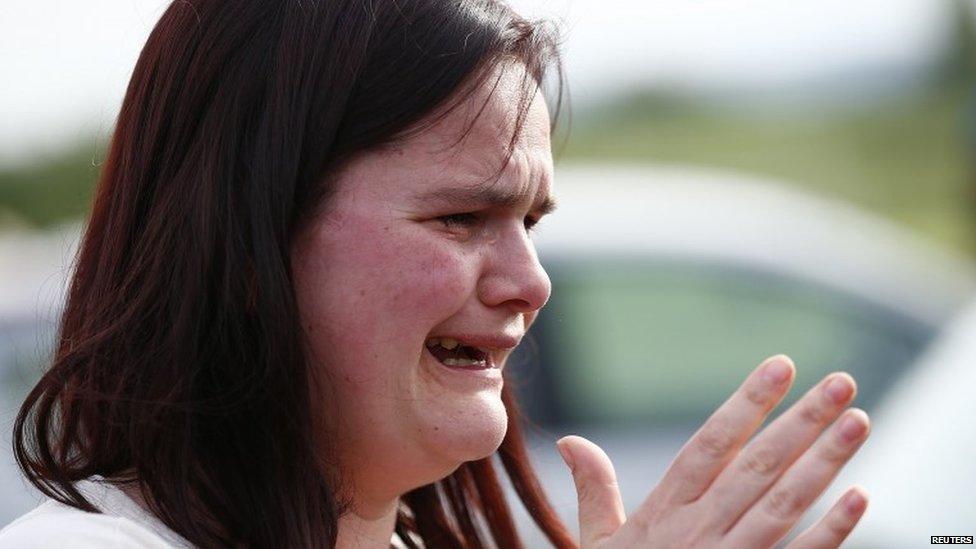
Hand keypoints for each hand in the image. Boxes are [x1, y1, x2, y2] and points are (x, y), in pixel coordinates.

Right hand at [557, 355, 869, 547]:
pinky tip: (860, 497)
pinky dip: (832, 530)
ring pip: (784, 503)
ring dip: (825, 461)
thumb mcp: (600, 543)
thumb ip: (594, 490)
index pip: (711, 445)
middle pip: (757, 466)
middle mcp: (701, 531)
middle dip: (802, 421)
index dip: (746, 404)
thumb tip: (570, 440)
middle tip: (842, 382)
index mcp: (665, 512)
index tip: (781, 366)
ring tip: (858, 421)